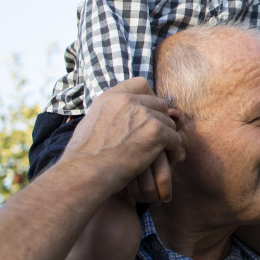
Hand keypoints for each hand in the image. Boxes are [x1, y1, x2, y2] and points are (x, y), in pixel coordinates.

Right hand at [63, 78, 185, 194]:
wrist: (85, 174)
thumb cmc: (85, 157)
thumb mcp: (92, 122)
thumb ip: (110, 112)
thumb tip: (125, 112)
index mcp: (112, 97)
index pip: (141, 84)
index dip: (149, 98)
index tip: (149, 115)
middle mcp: (128, 101)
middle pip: (160, 105)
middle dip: (160, 121)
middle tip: (158, 139)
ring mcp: (143, 114)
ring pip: (169, 123)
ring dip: (167, 138)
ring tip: (162, 152)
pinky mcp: (156, 131)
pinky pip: (175, 139)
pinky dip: (174, 151)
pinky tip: (169, 159)